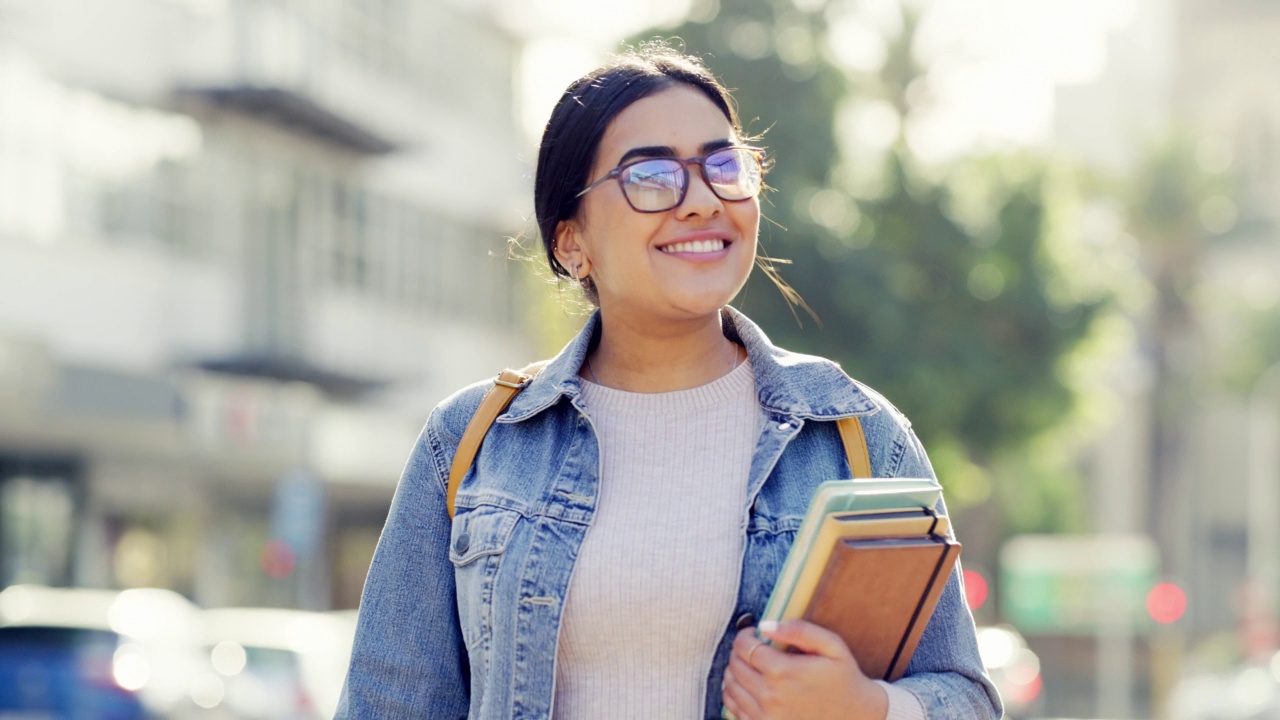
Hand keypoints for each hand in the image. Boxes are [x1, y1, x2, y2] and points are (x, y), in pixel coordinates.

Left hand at [721, 620, 887, 719]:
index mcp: (783, 671)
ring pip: (730, 686)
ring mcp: (765, 715)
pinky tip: (746, 685)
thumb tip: (766, 625)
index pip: (744, 647)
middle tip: (751, 647)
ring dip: (734, 671)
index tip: (752, 633)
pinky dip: (733, 694)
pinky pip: (733, 708)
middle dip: (738, 651)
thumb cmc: (843, 678)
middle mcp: (769, 695)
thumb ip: (799, 630)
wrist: (854, 716)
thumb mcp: (831, 646)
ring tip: (748, 664)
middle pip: (735, 665)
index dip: (744, 635)